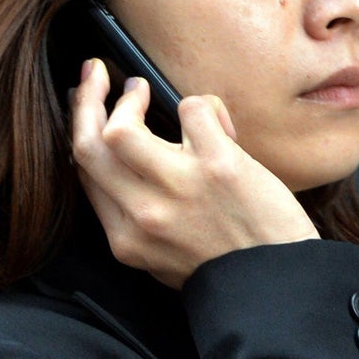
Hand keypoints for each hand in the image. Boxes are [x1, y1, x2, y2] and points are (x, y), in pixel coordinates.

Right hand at [68, 58, 318, 289]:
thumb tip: (121, 160)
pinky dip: (200, 104)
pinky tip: (213, 117)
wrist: (277, 284)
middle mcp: (144, 214)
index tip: (85, 105)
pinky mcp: (219, 165)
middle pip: (89, 144)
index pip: (86, 171)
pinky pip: (192, 109)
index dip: (80, 128)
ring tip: (141, 89)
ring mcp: (180, 187)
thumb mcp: (160, 256)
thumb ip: (133, 216)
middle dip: (85, 100)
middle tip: (94, 75)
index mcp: (126, 237)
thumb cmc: (224, 268)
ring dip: (128, 98)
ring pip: (122, 128)